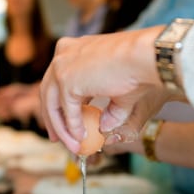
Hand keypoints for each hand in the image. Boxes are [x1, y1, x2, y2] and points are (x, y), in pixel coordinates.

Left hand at [39, 26, 182, 153]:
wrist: (145, 57)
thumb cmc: (140, 69)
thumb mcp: (119, 90)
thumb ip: (109, 109)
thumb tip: (102, 128)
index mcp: (73, 47)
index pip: (56, 79)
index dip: (58, 102)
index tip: (62, 121)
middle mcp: (63, 53)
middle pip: (48, 91)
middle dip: (52, 117)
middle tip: (56, 137)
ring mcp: (62, 66)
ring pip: (52, 103)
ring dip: (62, 128)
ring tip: (72, 146)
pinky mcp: (66, 80)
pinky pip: (66, 111)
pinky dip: (71, 127)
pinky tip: (79, 138)